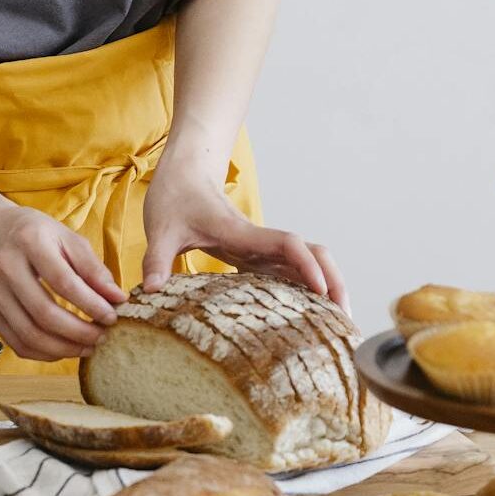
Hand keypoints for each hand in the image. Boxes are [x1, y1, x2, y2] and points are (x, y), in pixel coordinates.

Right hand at [0, 204, 129, 360]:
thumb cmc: (35, 234)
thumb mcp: (67, 238)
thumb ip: (93, 268)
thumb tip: (117, 299)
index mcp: (29, 241)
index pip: (64, 282)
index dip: (91, 304)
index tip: (112, 317)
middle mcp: (5, 266)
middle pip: (44, 313)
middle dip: (79, 332)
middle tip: (102, 337)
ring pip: (30, 334)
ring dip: (64, 348)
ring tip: (87, 347)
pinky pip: (17, 343)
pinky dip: (44, 353)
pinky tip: (64, 348)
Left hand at [142, 168, 347, 309]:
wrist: (184, 172)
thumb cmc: (175, 196)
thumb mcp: (161, 229)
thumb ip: (157, 259)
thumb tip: (152, 291)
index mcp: (242, 232)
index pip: (288, 245)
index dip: (307, 266)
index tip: (321, 290)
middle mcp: (259, 240)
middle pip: (313, 254)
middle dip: (333, 281)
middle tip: (342, 320)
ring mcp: (260, 248)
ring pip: (307, 262)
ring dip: (327, 285)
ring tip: (336, 322)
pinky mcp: (254, 255)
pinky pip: (289, 271)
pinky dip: (306, 289)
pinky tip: (309, 315)